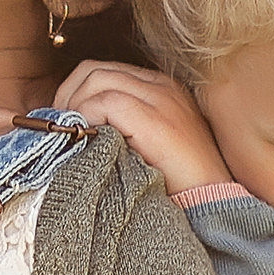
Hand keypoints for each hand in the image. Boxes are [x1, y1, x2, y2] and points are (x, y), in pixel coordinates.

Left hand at [54, 60, 231, 193]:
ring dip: (72, 107)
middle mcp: (161, 87)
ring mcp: (161, 100)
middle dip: (66, 97)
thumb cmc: (177, 183)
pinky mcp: (156, 120)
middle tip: (58, 131)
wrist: (215, 204)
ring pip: (96, 80)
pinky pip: (106, 103)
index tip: (63, 124)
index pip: (103, 72)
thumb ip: (119, 126)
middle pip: (93, 71)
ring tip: (69, 137)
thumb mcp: (145, 145)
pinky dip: (86, 119)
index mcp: (160, 89)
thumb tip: (73, 124)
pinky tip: (84, 141)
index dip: (74, 94)